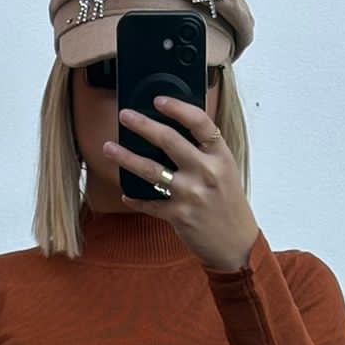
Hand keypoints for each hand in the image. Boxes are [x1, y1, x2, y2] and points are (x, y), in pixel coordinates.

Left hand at [103, 94, 260, 272]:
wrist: (236, 244)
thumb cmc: (229, 205)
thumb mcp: (226, 171)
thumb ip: (205, 153)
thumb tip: (174, 132)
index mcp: (220, 156)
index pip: (199, 122)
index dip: (177, 108)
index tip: (158, 100)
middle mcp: (206, 172)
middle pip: (169, 140)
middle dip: (143, 125)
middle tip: (125, 115)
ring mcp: (191, 194)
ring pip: (151, 170)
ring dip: (126, 158)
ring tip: (108, 148)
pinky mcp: (178, 215)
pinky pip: (149, 203)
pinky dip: (135, 199)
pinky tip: (126, 194)